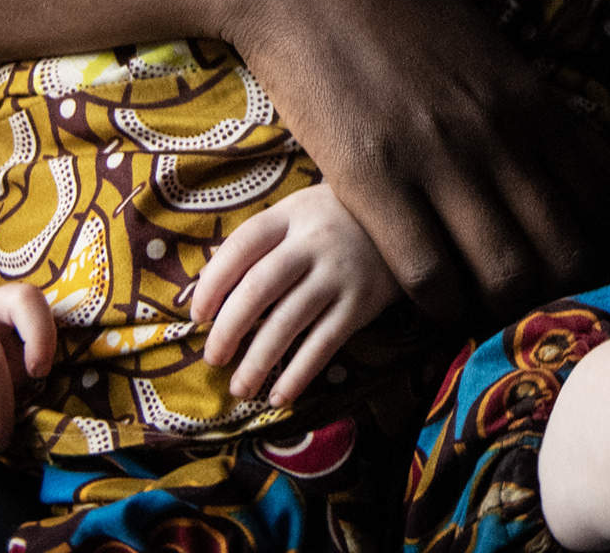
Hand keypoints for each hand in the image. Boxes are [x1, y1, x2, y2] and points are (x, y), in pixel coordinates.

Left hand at [192, 182, 398, 405]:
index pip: (242, 246)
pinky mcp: (362, 303)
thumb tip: (204, 288)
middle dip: (229, 329)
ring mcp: (340, 273)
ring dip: (258, 361)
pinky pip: (324, 344)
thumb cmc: (338, 220)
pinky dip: (299, 373)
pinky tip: (280, 396)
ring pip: (288, 322)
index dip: (213, 282)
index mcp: (291, 214)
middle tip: (213, 358)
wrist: (411, 222)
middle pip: (259, 288)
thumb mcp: (299, 213)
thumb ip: (260, 242)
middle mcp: (314, 242)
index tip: (197, 315)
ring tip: (239, 387)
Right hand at [227, 0, 609, 328]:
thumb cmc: (402, 13)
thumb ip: (558, 123)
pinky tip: (433, 300)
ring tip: (484, 310)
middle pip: (564, 250)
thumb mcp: (497, 58)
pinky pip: (427, 274)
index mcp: (534, 100)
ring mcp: (439, 158)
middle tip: (533, 306)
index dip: (601, 253)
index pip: (603, 203)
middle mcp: (500, 133)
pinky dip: (439, 303)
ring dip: (499, 306)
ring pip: (504, 272)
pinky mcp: (373, 180)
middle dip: (559, 291)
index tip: (580, 274)